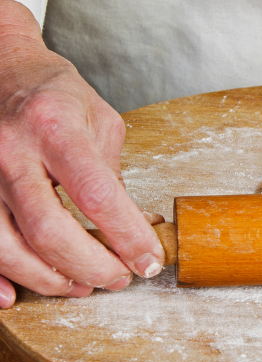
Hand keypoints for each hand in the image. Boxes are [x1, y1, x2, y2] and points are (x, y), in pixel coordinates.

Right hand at [0, 0, 164, 308]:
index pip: (95, 192)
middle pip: (47, 228)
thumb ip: (111, 171)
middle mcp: (12, 151)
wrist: (2, 67)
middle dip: (88, 265)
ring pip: (7, 246)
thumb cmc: (53, 92)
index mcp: (54, 126)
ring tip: (80, 285)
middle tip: (117, 278)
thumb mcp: (97, 116)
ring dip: (48, 278)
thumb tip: (135, 225)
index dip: (125, 234)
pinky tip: (17, 294)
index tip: (148, 258)